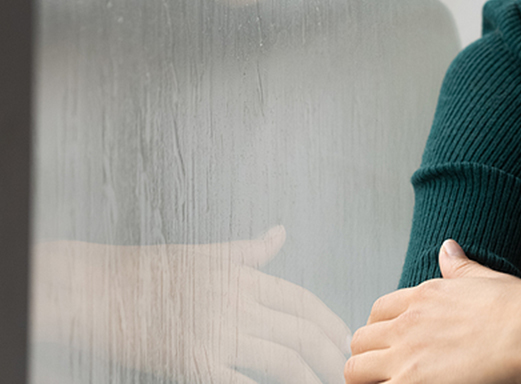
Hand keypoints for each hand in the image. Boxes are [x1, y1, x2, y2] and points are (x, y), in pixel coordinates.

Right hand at [32, 226, 350, 383]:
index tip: (346, 341)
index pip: (303, 303)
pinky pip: (239, 382)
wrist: (94, 289)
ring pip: (282, 359)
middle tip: (344, 374)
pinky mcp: (191, 360)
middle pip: (300, 333)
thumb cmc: (148, 272)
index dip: (331, 324)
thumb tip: (280, 233)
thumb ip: (249, 251)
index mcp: (243, 278)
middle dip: (328, 356)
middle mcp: (237, 303)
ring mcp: (216, 333)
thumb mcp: (207, 253)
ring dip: (309, 377)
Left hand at [345, 240, 520, 383]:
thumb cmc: (518, 308)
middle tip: (387, 371)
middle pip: (360, 341)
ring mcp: (405, 357)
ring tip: (389, 382)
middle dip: (370, 356)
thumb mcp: (484, 278)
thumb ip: (459, 267)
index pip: (379, 310)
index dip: (382, 329)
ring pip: (355, 370)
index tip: (392, 342)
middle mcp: (407, 324)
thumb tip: (448, 247)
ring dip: (368, 378)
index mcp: (423, 296)